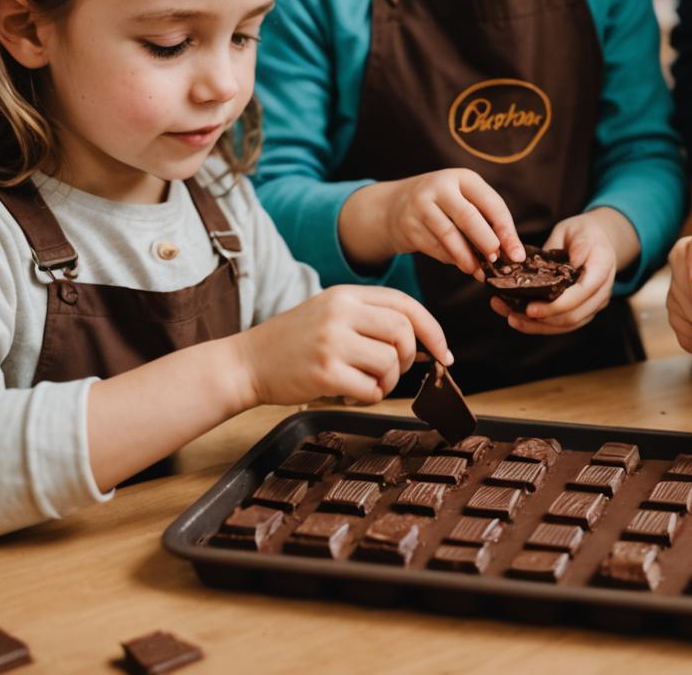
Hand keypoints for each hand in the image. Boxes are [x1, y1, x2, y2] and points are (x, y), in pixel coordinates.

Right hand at [236, 284, 451, 407]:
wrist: (247, 362)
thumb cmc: (295, 341)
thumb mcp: (331, 313)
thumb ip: (371, 318)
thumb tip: (424, 342)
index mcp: (346, 294)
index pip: (405, 304)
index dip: (432, 329)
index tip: (444, 352)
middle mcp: (341, 312)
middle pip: (403, 332)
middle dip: (409, 358)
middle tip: (395, 370)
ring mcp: (332, 342)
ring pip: (390, 362)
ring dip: (388, 381)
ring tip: (367, 382)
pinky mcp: (323, 372)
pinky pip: (370, 388)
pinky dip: (370, 396)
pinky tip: (351, 392)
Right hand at [341, 169, 524, 276]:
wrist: (396, 206)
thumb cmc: (443, 205)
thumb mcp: (463, 199)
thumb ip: (485, 220)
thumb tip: (509, 253)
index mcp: (463, 178)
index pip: (491, 203)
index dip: (506, 231)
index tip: (517, 254)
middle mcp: (441, 187)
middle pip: (468, 216)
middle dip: (486, 242)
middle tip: (497, 262)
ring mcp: (421, 205)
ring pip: (449, 235)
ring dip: (467, 257)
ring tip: (479, 271)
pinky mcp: (409, 226)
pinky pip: (434, 246)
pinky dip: (450, 259)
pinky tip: (461, 265)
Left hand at [489, 208, 632, 334]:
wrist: (599, 239)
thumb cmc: (584, 232)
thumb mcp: (577, 230)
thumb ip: (575, 247)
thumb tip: (567, 264)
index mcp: (602, 269)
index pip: (580, 294)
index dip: (556, 305)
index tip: (531, 308)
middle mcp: (601, 292)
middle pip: (573, 316)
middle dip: (542, 320)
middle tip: (513, 315)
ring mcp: (593, 304)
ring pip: (566, 325)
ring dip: (538, 326)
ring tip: (511, 318)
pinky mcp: (583, 310)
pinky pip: (563, 324)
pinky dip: (542, 325)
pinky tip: (520, 319)